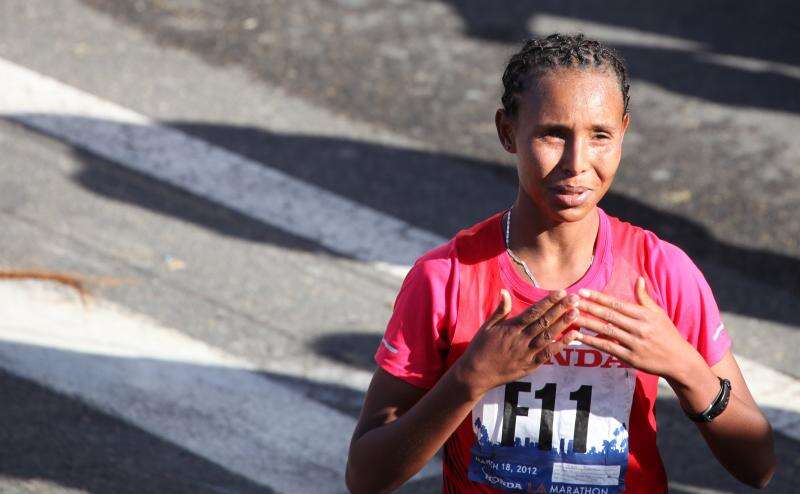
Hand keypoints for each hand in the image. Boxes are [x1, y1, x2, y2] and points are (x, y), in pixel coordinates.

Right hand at [454, 289, 580, 397]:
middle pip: (544, 322)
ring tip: (576, 313)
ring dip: (563, 325)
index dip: (548, 302)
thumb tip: (505, 291)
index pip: (533, 312)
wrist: (476, 374)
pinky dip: (561, 345)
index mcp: (510, 328)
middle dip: (560, 309)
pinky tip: (572, 336)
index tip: (560, 292)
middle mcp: (520, 340)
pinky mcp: (530, 366)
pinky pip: (548, 354)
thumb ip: (500, 310)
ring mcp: (526, 353)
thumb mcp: (487, 327)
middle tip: (575, 298)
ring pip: (548, 336)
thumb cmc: (480, 348)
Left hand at [571, 277, 704, 382]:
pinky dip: (592, 342)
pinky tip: (579, 337)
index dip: (598, 297)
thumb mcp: (658, 313)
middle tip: (570, 302)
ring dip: (587, 323)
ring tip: (570, 317)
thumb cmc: (667, 334)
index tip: (582, 291)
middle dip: (588, 307)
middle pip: (609, 316)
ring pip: (606, 331)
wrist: (680, 361)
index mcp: (644, 315)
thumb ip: (644, 298)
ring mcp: (634, 343)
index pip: (617, 303)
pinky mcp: (631, 358)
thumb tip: (638, 279)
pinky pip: (608, 348)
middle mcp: (639, 328)